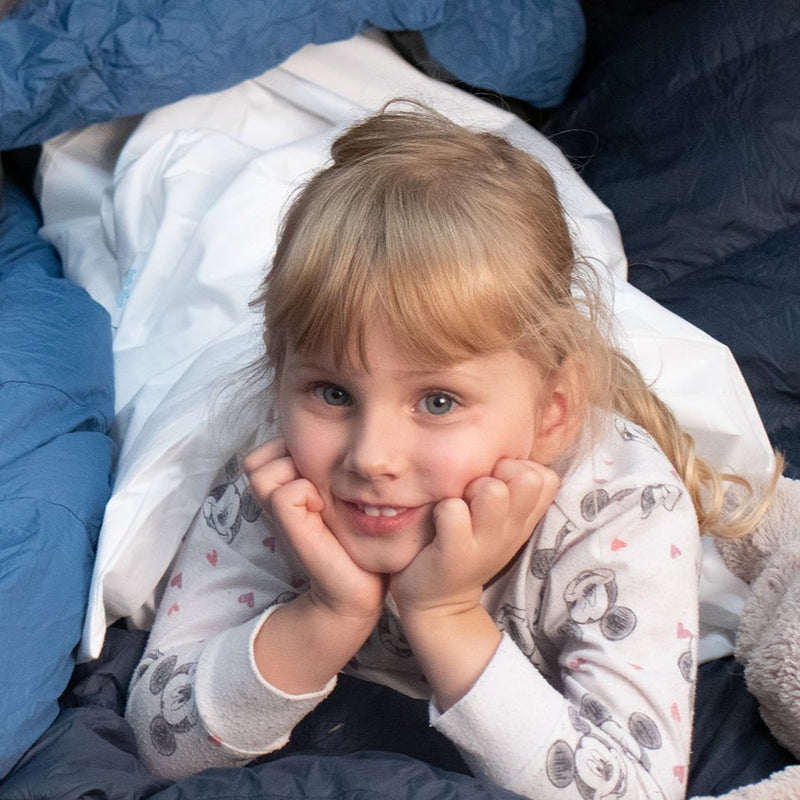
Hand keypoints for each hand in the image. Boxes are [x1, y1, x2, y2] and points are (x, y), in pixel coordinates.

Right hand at [244, 438, 386, 622]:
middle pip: (256, 459)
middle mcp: (272, 501)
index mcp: (281, 489)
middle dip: (288, 459)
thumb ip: (322, 466)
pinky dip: (305, 492)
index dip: (287, 450)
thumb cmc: (353, 535)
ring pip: (262, 470)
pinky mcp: (289, 529)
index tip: (315, 469)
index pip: (262, 452)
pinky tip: (323, 507)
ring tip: (320, 494)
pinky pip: (284, 492)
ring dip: (296, 473)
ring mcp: (276, 516)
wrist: (359, 584)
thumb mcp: (335, 492)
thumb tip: (324, 436)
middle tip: (317, 481)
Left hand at [390, 458, 559, 616]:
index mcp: (523, 519)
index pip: (546, 476)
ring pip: (493, 490)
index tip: (496, 484)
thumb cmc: (466, 544)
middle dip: (497, 474)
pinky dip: (442, 509)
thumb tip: (511, 453)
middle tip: (473, 493)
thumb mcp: (499, 520)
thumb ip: (511, 488)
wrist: (438, 601)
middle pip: (527, 477)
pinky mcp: (454, 554)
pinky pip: (452, 511)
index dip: (519, 469)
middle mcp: (511, 530)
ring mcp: (485, 544)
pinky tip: (438, 521)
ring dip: (470, 489)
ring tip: (458, 505)